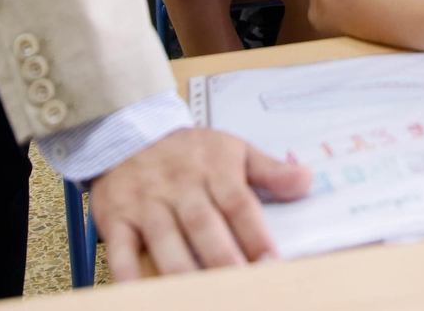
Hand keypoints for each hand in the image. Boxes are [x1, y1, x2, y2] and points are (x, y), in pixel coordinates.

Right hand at [89, 127, 310, 280]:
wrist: (130, 130)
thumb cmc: (189, 151)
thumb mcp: (233, 149)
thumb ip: (270, 170)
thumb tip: (307, 180)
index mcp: (213, 169)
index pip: (237, 203)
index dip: (254, 233)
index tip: (271, 262)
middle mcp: (179, 186)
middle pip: (203, 223)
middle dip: (222, 257)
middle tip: (241, 285)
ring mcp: (146, 202)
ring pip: (165, 238)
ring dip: (182, 269)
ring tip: (199, 296)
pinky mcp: (116, 217)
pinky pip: (120, 248)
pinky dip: (127, 273)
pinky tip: (139, 293)